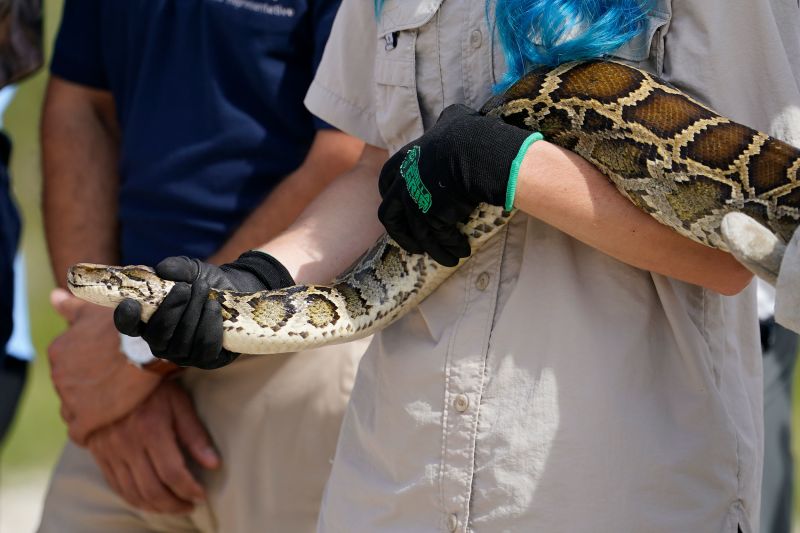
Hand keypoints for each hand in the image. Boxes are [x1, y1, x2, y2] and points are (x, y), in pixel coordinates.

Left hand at [49, 288, 161, 444]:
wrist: (148, 344)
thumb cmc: (126, 322)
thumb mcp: (96, 308)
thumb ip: (72, 305)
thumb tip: (53, 296)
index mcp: (60, 350)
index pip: (70, 366)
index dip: (91, 368)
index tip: (109, 367)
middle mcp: (58, 374)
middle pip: (73, 387)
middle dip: (91, 387)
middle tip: (117, 383)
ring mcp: (69, 398)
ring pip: (77, 408)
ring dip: (94, 406)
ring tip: (118, 401)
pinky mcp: (85, 420)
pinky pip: (82, 431)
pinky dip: (94, 428)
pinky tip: (111, 421)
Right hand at [86, 380, 219, 513]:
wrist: (109, 374)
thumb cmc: (152, 386)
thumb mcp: (178, 403)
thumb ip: (195, 435)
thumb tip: (213, 464)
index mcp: (151, 429)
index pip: (172, 472)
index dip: (189, 489)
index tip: (202, 494)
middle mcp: (127, 444)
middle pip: (151, 489)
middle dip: (174, 504)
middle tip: (189, 505)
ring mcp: (110, 451)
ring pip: (132, 492)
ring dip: (155, 506)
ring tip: (173, 506)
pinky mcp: (100, 454)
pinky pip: (116, 486)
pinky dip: (134, 499)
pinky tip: (149, 500)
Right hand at [114, 251, 293, 368]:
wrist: (236, 292)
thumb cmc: (205, 283)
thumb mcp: (191, 270)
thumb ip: (177, 267)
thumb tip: (163, 270)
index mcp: (149, 321)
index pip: (129, 327)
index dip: (126, 318)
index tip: (130, 302)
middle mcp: (163, 343)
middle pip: (158, 336)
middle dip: (172, 310)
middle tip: (186, 287)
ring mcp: (184, 355)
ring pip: (182, 342)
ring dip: (194, 313)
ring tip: (204, 291)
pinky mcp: (208, 360)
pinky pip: (205, 348)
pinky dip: (210, 325)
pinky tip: (214, 307)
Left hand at [377, 104, 535, 265]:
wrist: (473, 153)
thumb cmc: (468, 133)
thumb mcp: (453, 119)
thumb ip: (446, 122)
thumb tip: (452, 118)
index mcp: (403, 161)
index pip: (386, 183)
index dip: (393, 198)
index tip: (402, 211)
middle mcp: (402, 184)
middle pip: (390, 216)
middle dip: (402, 234)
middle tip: (417, 245)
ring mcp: (413, 203)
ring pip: (417, 234)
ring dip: (433, 248)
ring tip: (448, 257)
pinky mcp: (428, 218)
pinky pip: (437, 238)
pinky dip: (448, 247)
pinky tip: (460, 251)